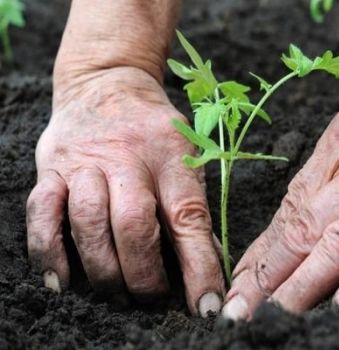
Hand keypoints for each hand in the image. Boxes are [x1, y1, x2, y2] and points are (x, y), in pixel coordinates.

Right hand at [26, 67, 223, 316]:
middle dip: (144, 274)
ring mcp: (84, 162)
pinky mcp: (52, 169)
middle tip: (152, 298)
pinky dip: (49, 252)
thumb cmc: (154, 130)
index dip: (200, 266)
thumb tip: (205, 263)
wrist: (108, 84)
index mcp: (170, 155)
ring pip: (88, 223)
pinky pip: (43, 214)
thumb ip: (190, 205)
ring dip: (104, 269)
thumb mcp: (185, 154)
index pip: (188, 217)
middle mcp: (126, 157)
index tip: (206, 306)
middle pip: (134, 224)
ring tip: (117, 293)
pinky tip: (63, 282)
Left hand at [223, 78, 338, 319]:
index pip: (287, 216)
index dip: (260, 256)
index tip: (238, 289)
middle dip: (272, 276)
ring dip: (308, 281)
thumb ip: (304, 197)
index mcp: (332, 155)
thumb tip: (262, 253)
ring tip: (281, 312)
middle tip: (244, 310)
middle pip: (305, 230)